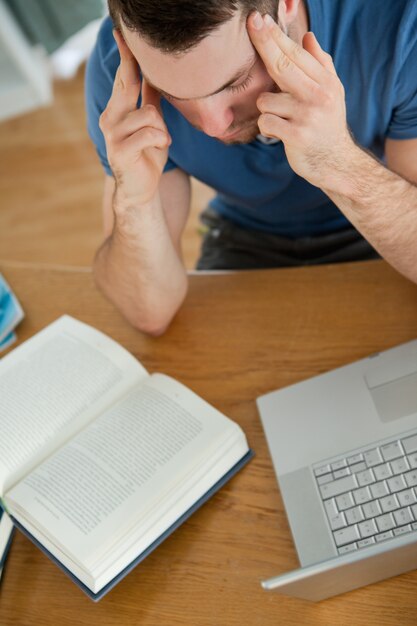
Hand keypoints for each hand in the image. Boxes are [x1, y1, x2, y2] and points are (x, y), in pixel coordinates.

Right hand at [99, 30, 170, 207]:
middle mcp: (110, 118)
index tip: (122, 34)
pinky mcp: (120, 150)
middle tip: (141, 57)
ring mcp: (112, 134)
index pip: (122, 77)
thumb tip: (155, 76)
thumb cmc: (147, 156)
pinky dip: (160, 138)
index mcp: (117, 110)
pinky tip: (160, 147)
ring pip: (148, 113)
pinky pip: (149, 132)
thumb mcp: (153, 125)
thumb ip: (151, 101)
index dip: (125, 56)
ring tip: (161, 140)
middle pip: (128, 85)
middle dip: (137, 70)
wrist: (141, 190)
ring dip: (161, 127)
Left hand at [247, 13, 356, 190]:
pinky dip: (267, 128)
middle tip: (252, 24)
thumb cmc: (328, 125)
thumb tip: (307, 37)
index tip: (259, 21)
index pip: (296, 54)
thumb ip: (320, 65)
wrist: (336, 163)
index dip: (275, 36)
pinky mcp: (296, 136)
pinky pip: (266, 123)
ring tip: (282, 120)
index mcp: (325, 82)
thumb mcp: (332, 92)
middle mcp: (318, 96)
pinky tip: (279, 134)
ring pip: (266, 100)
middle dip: (264, 43)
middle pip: (282, 65)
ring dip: (268, 110)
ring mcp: (307, 116)